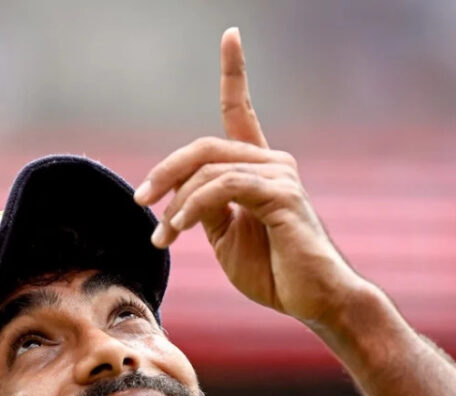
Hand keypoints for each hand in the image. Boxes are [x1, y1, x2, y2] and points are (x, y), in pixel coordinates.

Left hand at [133, 28, 361, 324]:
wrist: (315, 302)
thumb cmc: (275, 274)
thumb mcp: (227, 239)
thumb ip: (206, 210)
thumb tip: (181, 195)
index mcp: (259, 169)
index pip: (241, 111)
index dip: (235, 72)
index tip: (231, 34)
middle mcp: (273, 163)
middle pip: (205, 146)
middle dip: (165, 171)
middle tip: (139, 200)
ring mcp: (280, 176)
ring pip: (209, 169)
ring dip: (175, 203)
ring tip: (163, 235)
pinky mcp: (281, 195)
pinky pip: (224, 187)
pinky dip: (193, 205)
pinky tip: (178, 229)